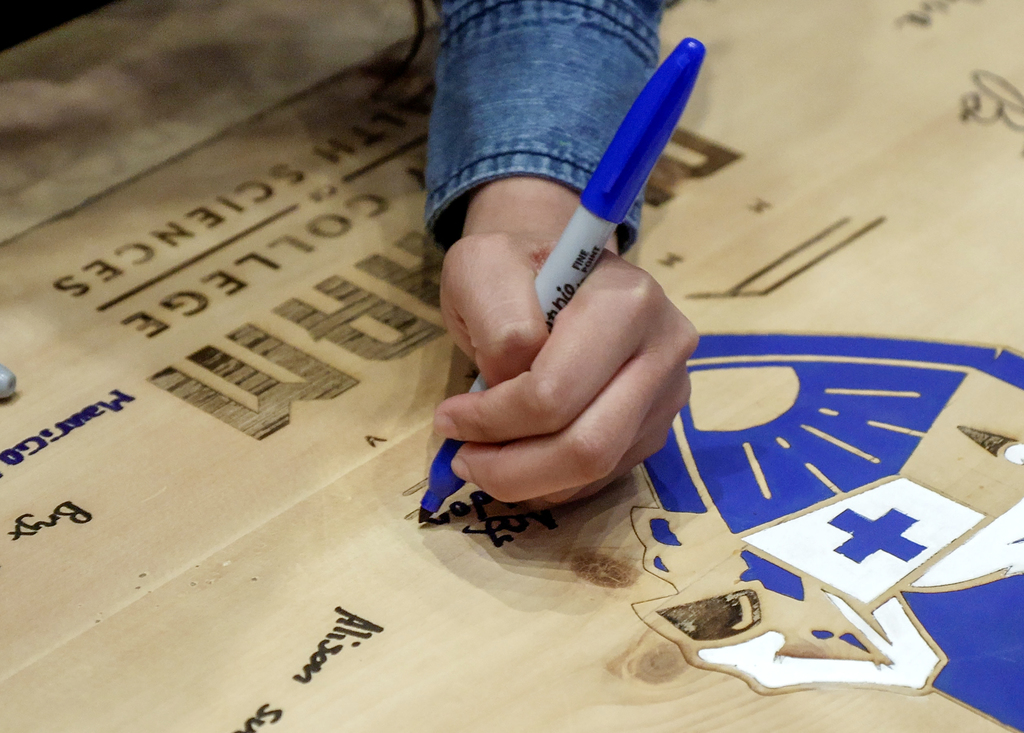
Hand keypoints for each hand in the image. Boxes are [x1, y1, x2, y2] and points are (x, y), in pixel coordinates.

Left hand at [434, 177, 697, 504]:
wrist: (566, 266)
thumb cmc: (519, 266)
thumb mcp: (483, 265)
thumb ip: (497, 321)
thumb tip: (509, 388)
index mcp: (627, 301)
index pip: (554, 392)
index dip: (490, 416)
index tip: (448, 414)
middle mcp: (663, 349)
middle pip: (588, 446)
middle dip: (512, 468)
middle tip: (464, 459)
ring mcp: (667, 393)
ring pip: (596, 471)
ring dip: (527, 481)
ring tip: (482, 459)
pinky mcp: (657, 426)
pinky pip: (602, 478)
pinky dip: (550, 482)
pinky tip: (519, 457)